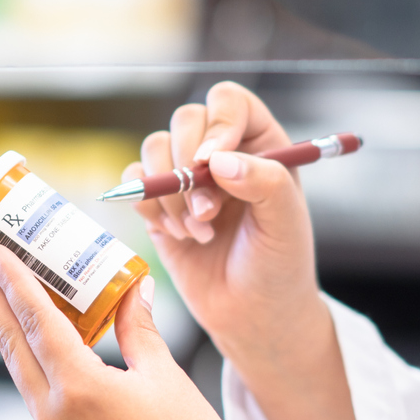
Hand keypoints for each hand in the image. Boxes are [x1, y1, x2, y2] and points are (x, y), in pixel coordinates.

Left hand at [0, 241, 362, 419]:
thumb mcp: (164, 375)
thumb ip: (137, 328)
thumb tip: (133, 286)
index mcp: (81, 392)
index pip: (35, 323)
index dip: (11, 280)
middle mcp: (56, 417)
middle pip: (10, 344)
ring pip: (20, 369)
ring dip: (2, 326)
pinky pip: (37, 393)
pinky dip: (30, 358)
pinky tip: (29, 337)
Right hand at [129, 82, 322, 374]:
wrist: (253, 316)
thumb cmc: (279, 267)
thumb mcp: (285, 224)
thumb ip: (263, 182)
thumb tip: (217, 159)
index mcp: (261, 144)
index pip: (229, 102)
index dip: (217, 123)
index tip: (212, 162)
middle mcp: (220, 152)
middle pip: (185, 120)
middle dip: (188, 167)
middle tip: (207, 212)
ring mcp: (186, 177)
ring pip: (154, 148)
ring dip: (171, 193)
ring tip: (199, 232)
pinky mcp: (158, 203)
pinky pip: (133, 182)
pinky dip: (148, 206)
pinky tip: (177, 235)